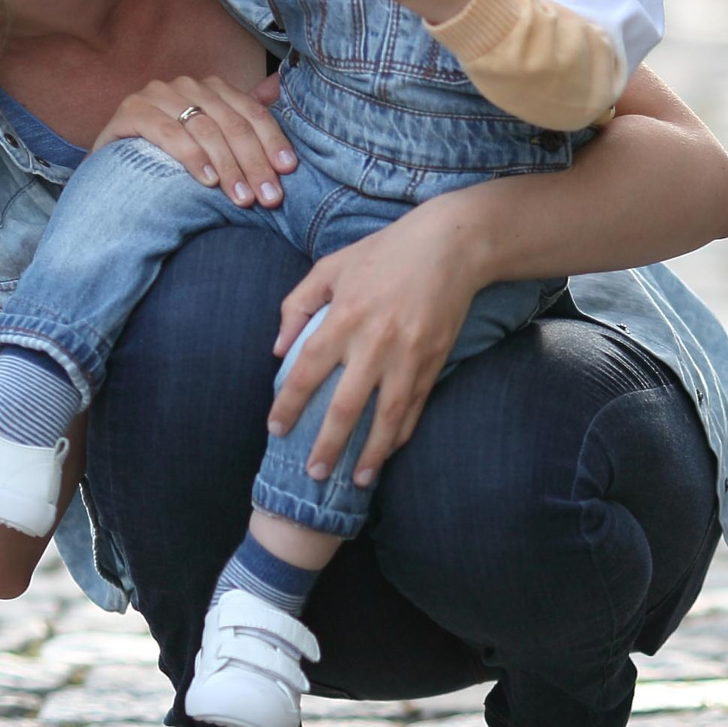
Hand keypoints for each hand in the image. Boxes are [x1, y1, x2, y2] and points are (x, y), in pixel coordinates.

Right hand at [96, 76, 296, 207]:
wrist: (114, 165)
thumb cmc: (169, 157)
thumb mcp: (211, 141)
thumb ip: (243, 119)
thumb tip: (278, 89)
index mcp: (211, 88)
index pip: (251, 112)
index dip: (272, 140)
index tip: (288, 171)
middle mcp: (186, 85)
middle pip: (232, 122)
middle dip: (254, 163)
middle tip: (269, 198)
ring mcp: (156, 95)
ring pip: (205, 128)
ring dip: (228, 166)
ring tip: (242, 198)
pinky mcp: (131, 111)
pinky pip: (169, 133)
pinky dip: (192, 157)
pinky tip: (207, 180)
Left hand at [267, 199, 484, 486]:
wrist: (451, 246)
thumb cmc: (384, 252)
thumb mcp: (331, 266)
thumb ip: (298, 304)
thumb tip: (278, 349)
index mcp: (344, 316)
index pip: (308, 370)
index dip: (289, 403)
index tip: (276, 428)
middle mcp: (375, 342)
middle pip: (346, 406)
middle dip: (328, 445)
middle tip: (314, 474)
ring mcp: (408, 355)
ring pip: (387, 417)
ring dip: (371, 453)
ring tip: (358, 481)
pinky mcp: (434, 361)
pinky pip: (415, 407)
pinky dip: (400, 434)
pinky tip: (387, 453)